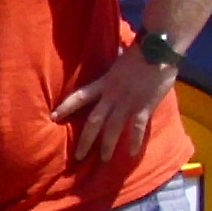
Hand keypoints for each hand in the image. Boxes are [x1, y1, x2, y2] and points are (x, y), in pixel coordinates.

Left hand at [52, 44, 178, 161]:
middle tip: (79, 157)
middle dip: (85, 141)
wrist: (158, 51)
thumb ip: (113, 65)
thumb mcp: (118, 59)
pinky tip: (132, 153)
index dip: (66, 107)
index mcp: (104, 83)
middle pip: (94, 121)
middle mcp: (112, 96)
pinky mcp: (144, 108)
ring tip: (104, 159)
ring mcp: (127, 103)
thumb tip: (111, 55)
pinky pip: (137, 128)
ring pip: (113, 129)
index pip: (80, 96)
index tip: (53, 117)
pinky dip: (134, 141)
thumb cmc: (139, 52)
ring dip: (107, 146)